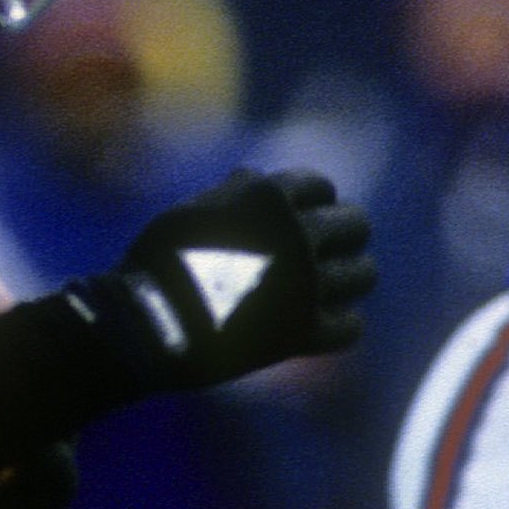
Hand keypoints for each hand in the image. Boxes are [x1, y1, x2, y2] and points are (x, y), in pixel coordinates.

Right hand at [71, 168, 372, 392]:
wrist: (145, 325)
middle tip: (327, 250)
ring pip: (363, 275)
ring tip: (328, 286)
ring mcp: (306, 287)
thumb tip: (254, 175)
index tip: (304, 216)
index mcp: (270, 198)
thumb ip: (232, 193)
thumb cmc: (155, 262)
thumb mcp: (189, 210)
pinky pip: (349, 326)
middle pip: (355, 226)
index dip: (314, 201)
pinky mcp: (304, 334)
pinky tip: (321, 323)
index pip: (321, 187)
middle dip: (343, 235)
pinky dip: (338, 324)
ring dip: (349, 278)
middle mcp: (298, 237)